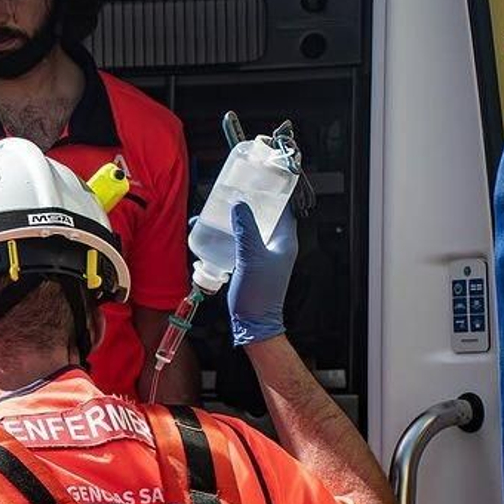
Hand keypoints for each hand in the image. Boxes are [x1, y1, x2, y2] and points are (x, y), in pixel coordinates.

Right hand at [227, 201, 297, 347]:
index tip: (262, 180)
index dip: (275, 192)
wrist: (254, 323)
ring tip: (222, 210)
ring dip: (238, 219)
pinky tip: (217, 233)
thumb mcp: (251, 257)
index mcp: (285, 241)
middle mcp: (277, 245)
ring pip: (252, 228)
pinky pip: (242, 242)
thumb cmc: (259, 295)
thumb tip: (240, 205)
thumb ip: (246, 229)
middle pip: (266, 215)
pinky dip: (231, 234)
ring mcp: (264, 255)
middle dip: (251, 203)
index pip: (285, 208)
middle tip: (236, 192)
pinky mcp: (251, 264)